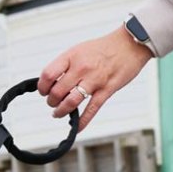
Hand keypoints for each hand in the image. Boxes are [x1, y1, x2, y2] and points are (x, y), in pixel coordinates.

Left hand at [38, 27, 152, 132]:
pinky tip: (77, 127)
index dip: (42, 87)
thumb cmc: (103, 48)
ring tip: (58, 113)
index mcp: (72, 56)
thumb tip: (51, 82)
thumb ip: (65, 65)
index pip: (48, 75)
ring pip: (70, 102)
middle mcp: (81, 68)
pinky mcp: (106, 90)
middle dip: (51, 101)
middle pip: (57, 92)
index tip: (44, 91)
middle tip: (53, 103)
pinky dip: (82, 122)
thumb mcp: (79, 50)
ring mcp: (94, 80)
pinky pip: (91, 110)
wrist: (130, 44)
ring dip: (61, 111)